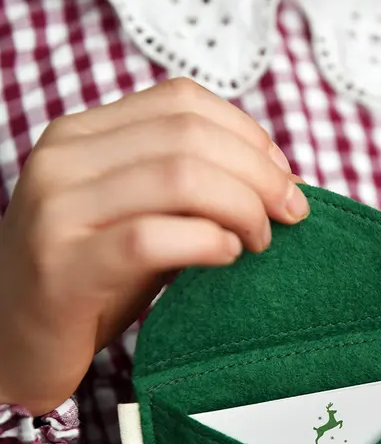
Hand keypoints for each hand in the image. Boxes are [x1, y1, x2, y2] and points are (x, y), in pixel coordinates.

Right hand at [0, 77, 308, 415]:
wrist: (13, 342)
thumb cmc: (88, 285)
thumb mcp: (135, 220)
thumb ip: (184, 191)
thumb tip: (273, 182)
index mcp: (81, 136)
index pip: (181, 101)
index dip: (247, 134)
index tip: (283, 177)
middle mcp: (64, 159)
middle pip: (188, 136)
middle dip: (258, 174)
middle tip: (290, 215)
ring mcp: (58, 210)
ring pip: (177, 177)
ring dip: (241, 208)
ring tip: (260, 242)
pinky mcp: (64, 267)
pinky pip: (152, 238)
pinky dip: (207, 242)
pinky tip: (229, 257)